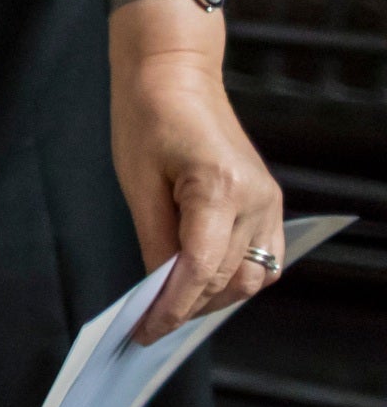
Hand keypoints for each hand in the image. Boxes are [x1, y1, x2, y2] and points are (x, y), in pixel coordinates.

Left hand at [112, 3, 282, 342]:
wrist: (176, 73)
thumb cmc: (148, 117)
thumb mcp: (137, 183)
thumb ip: (153, 241)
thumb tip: (158, 290)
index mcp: (218, 189)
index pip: (198, 270)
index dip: (171, 308)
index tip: (145, 332)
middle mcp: (255, 198)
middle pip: (227, 279)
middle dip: (189, 307)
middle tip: (149, 324)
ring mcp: (268, 200)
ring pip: (253, 276)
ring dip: (214, 297)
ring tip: (172, 306)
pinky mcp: (268, 200)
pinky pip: (263, 257)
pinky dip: (234, 276)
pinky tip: (201, 282)